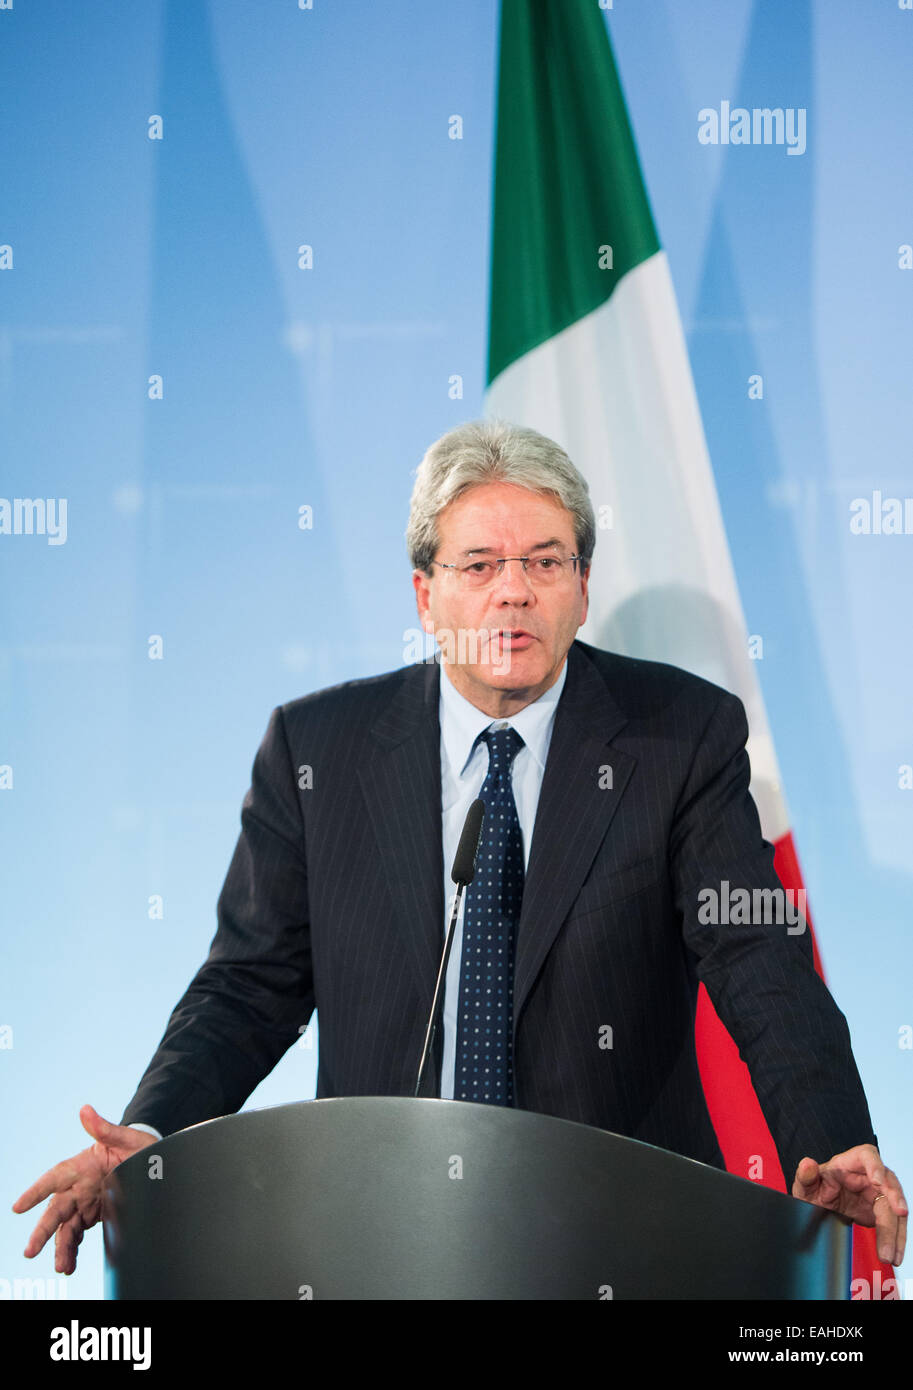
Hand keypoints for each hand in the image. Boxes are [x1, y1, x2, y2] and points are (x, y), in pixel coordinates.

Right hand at [11, 1104, 156, 1274]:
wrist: (153, 1161)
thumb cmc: (139, 1146)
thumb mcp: (128, 1138)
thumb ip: (106, 1128)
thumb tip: (85, 1109)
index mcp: (83, 1164)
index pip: (56, 1177)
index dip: (36, 1191)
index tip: (19, 1207)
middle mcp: (80, 1185)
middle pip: (56, 1209)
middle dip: (43, 1230)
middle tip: (30, 1251)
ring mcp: (85, 1201)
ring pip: (65, 1227)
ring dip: (60, 1246)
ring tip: (61, 1266)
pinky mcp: (94, 1214)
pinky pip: (77, 1234)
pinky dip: (71, 1249)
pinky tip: (68, 1265)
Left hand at [792, 1144, 906, 1265]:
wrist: (821, 1207)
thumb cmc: (815, 1189)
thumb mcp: (806, 1186)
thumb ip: (805, 1176)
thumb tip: (807, 1164)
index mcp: (849, 1162)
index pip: (866, 1155)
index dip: (875, 1166)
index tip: (878, 1181)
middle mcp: (868, 1175)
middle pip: (888, 1185)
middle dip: (894, 1204)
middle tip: (894, 1223)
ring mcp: (877, 1192)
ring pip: (895, 1208)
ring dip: (896, 1232)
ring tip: (890, 1254)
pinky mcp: (882, 1209)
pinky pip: (894, 1223)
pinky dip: (896, 1239)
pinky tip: (894, 1255)